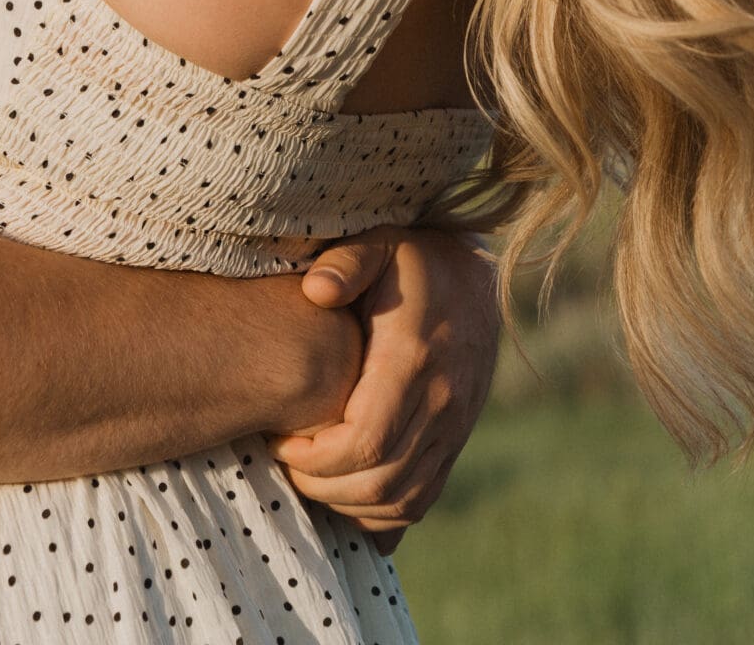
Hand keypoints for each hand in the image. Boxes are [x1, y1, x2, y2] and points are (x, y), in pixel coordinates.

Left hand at [269, 230, 499, 536]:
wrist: (473, 276)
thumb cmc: (410, 257)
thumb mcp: (377, 242)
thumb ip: (346, 262)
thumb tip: (315, 290)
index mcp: (414, 358)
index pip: (366, 441)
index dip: (317, 457)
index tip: (281, 439)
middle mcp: (441, 402)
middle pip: (381, 482)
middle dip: (323, 485)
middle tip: (284, 460)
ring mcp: (455, 427)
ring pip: (403, 500)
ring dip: (349, 503)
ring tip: (308, 474)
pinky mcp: (456, 440)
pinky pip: (422, 498)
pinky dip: (382, 512)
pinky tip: (345, 490)